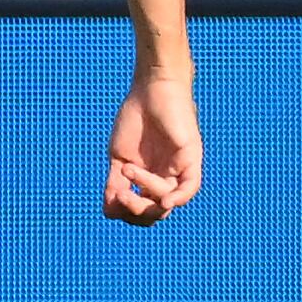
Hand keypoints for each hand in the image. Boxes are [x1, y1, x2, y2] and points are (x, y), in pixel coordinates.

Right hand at [104, 72, 202, 225]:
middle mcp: (167, 178)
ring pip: (168, 202)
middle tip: (120, 194)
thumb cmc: (135, 118)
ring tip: (129, 171)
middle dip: (135, 210)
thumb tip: (109, 212)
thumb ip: (116, 183)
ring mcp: (180, 169)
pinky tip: (165, 202)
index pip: (142, 210)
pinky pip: (190, 187)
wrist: (151, 89)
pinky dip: (178, 199)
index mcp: (150, 179)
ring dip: (146, 196)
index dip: (126, 212)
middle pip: (156, 213)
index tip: (111, 199)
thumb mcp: (120, 156)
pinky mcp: (192, 157)